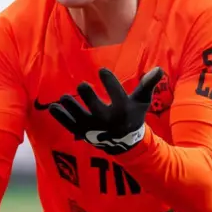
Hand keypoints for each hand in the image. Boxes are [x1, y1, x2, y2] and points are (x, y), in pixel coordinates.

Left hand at [49, 67, 163, 154]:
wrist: (124, 143)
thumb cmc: (133, 115)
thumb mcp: (141, 101)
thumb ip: (147, 84)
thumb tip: (159, 68)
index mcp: (122, 109)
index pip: (115, 92)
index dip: (108, 80)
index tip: (102, 71)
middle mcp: (107, 119)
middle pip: (95, 106)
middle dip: (88, 95)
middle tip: (82, 86)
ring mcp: (93, 128)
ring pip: (79, 117)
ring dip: (70, 107)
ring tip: (64, 97)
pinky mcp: (82, 133)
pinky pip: (69, 124)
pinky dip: (60, 116)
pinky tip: (53, 106)